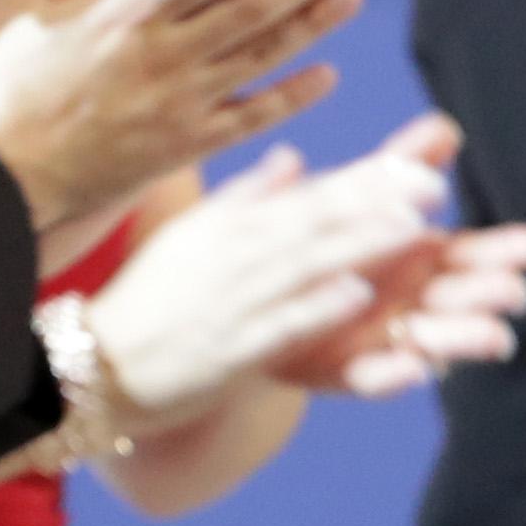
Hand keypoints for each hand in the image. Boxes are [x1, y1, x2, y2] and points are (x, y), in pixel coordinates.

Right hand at [0, 0, 359, 234]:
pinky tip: (326, 75)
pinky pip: (251, 119)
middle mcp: (161, 54)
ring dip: (311, 25)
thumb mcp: (24, 7)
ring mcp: (178, 103)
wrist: (0, 175)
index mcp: (124, 12)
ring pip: (259, 57)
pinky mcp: (183, 148)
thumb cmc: (8, 85)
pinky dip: (291, 97)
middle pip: (249, 8)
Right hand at [84, 130, 448, 426]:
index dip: (366, 181)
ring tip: (412, 227)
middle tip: (434, 186)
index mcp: (230, 227)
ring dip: (359, 244)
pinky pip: (278, 323)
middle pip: (314, 223)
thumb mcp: (191, 236)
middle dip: (376, 202)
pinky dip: (316, 306)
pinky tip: (357, 293)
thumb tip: (292, 159)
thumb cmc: (148, 302)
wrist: (91, 365)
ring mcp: (233, 301)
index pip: (309, 197)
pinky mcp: (228, 349)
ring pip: (305, 266)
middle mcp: (235, 256)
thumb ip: (246, 198)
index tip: (419, 167)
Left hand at [251, 116, 525, 395]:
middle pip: (461, 299)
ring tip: (494, 338)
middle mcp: (413, 303)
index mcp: (419, 260)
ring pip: (432, 342)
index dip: (505, 252)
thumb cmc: (317, 242)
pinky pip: (374, 377)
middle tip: (515, 292)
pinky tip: (418, 369)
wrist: (254, 298)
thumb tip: (447, 126)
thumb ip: (400, 167)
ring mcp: (385, 341)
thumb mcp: (354, 197)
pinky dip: (397, 373)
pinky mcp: (346, 372)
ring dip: (462, 339)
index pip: (472, 255)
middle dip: (489, 297)